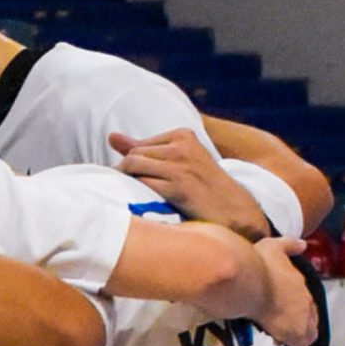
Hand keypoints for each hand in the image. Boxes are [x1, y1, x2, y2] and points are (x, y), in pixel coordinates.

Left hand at [109, 128, 269, 237]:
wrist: (233, 211)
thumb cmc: (201, 188)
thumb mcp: (179, 161)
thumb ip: (145, 149)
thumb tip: (111, 136)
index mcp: (183, 134)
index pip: (138, 146)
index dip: (130, 166)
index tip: (132, 183)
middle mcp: (182, 145)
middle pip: (134, 155)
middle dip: (124, 174)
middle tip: (125, 193)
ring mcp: (181, 165)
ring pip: (133, 165)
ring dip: (126, 183)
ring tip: (130, 198)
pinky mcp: (179, 186)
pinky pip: (142, 182)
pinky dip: (134, 192)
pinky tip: (139, 203)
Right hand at [255, 239, 318, 345]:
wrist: (249, 281)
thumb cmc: (257, 263)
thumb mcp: (274, 246)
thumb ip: (289, 245)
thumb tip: (303, 244)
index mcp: (299, 284)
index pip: (305, 300)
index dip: (298, 309)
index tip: (286, 315)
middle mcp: (305, 301)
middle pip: (311, 318)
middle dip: (302, 326)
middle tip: (286, 333)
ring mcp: (301, 318)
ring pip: (309, 335)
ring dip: (299, 341)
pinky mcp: (293, 334)